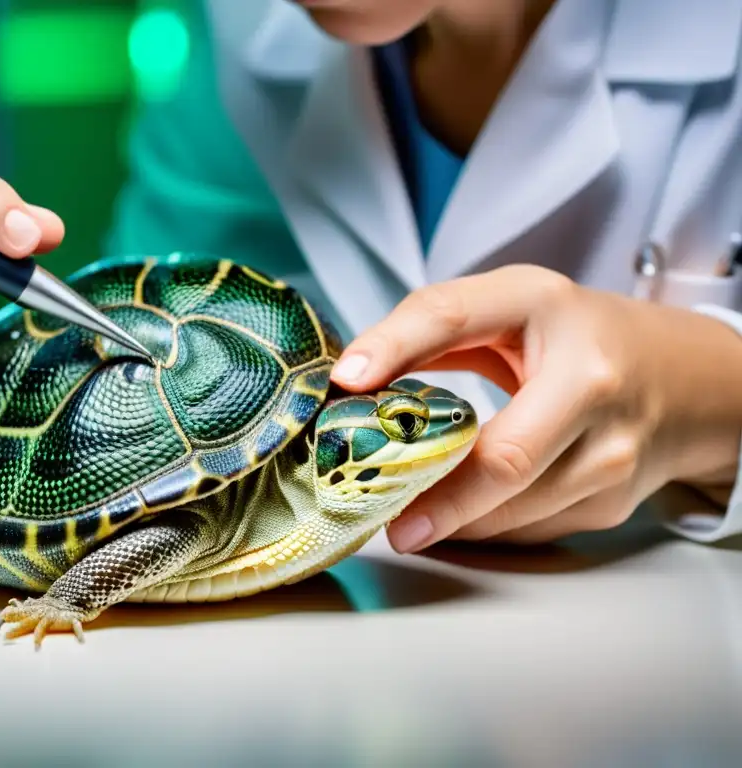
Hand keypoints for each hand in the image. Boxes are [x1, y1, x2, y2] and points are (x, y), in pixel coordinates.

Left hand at [329, 265, 741, 548]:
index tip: (346, 379)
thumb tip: (354, 379)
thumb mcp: (512, 307)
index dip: (397, 346)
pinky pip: (527, 528)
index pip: (458, 319)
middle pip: (503, 459)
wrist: (686, 381)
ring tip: (401, 517)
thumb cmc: (579, 336)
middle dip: (434, 496)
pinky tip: (457, 516)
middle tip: (381, 517)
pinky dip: (483, 527)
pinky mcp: (609, 503)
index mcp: (551, 310)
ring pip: (512, 510)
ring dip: (450, 521)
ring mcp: (611, 453)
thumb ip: (434, 328)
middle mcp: (592, 383)